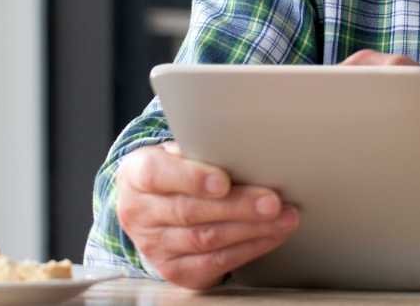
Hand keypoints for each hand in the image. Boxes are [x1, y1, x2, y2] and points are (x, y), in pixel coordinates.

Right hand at [114, 141, 299, 288]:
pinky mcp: (175, 271)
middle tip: (271, 201)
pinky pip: (216, 262)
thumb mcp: (175, 153)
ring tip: (283, 217)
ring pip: (207, 240)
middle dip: (237, 207)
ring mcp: (155, 247)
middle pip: (190, 211)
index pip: (158, 175)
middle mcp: (139, 214)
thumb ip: (199, 151)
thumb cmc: (173, 172)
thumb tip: (244, 147)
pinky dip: (249, 248)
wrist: (148, 208)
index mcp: (136, 176)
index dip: (192, 178)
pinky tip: (271, 235)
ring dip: (251, 229)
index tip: (223, 181)